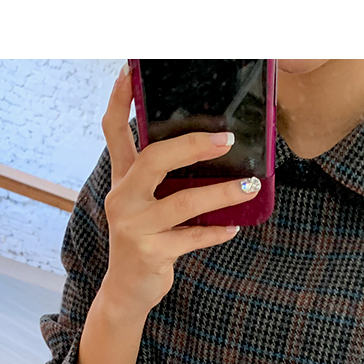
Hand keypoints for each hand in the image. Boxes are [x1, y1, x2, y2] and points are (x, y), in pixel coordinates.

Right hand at [97, 65, 255, 322]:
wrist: (125, 292)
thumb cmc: (143, 239)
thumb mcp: (143, 203)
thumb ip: (161, 177)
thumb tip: (206, 147)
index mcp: (121, 179)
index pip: (114, 131)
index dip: (120, 100)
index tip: (128, 71)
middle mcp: (123, 198)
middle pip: (154, 160)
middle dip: (191, 146)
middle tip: (226, 140)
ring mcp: (135, 227)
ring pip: (182, 202)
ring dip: (221, 193)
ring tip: (249, 186)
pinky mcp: (152, 253)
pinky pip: (192, 237)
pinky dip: (216, 232)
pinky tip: (234, 227)